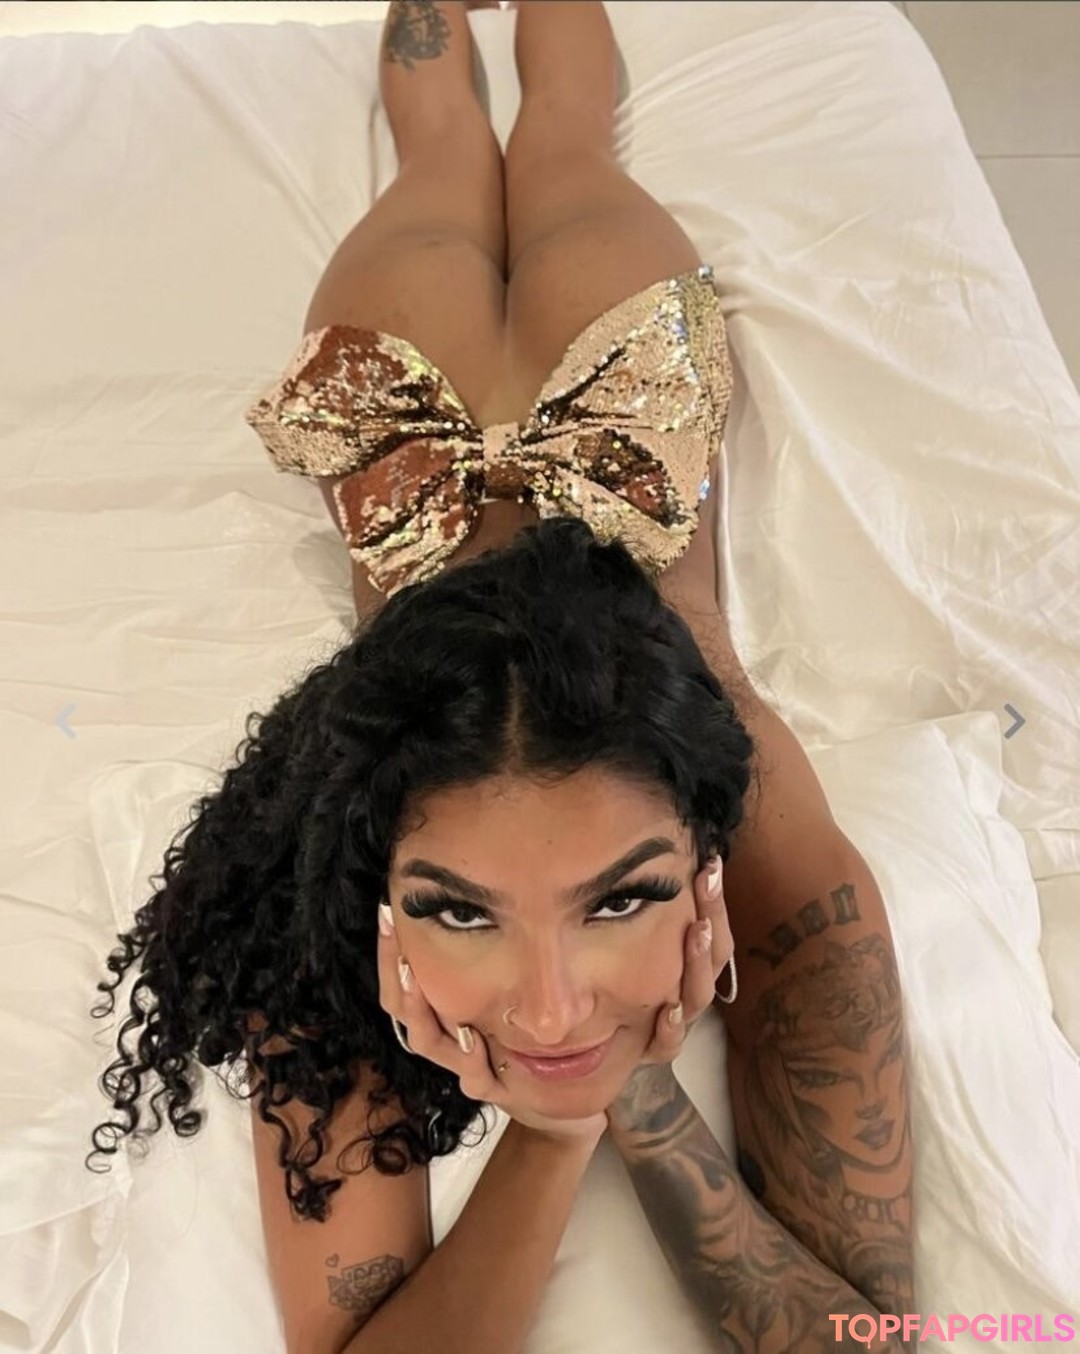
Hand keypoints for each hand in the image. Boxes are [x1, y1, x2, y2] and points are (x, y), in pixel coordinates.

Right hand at [376, 907, 606, 1147]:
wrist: (566, 1099)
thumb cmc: (535, 1038)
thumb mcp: (512, 989)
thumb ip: (490, 957)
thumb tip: (464, 908)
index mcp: (447, 1014)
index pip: (404, 982)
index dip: (391, 952)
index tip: (388, 913)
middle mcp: (450, 1041)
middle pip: (405, 1010)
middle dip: (397, 972)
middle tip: (394, 935)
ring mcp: (469, 1067)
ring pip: (430, 1043)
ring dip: (420, 1012)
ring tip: (416, 981)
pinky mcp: (497, 1091)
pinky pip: (475, 1080)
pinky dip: (470, 1063)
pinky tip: (472, 1041)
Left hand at [606, 854, 731, 1121]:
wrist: (605, 1055)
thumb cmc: (618, 988)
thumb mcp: (630, 949)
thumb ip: (644, 912)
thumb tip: (653, 860)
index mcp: (690, 963)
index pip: (713, 926)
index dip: (715, 897)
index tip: (710, 862)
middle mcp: (689, 989)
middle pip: (715, 954)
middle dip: (713, 914)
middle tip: (707, 879)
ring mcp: (676, 1020)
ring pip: (697, 994)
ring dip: (698, 961)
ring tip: (697, 931)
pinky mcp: (654, 1050)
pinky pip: (668, 1041)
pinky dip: (670, 1026)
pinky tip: (668, 1008)